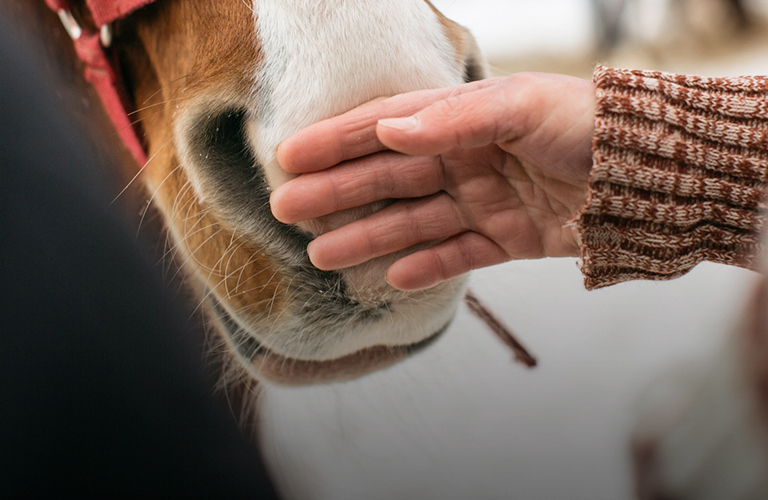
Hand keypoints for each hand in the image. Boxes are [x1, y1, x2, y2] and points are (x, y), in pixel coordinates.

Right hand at [271, 73, 595, 290]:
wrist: (647, 174)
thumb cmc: (586, 125)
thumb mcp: (521, 107)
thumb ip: (454, 119)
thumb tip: (390, 132)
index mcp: (463, 120)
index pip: (386, 129)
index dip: (336, 141)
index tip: (289, 154)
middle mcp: (465, 160)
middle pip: (388, 179)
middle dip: (337, 192)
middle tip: (287, 209)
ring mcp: (483, 201)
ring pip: (413, 222)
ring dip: (368, 237)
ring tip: (322, 254)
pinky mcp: (506, 239)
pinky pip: (457, 255)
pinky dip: (426, 267)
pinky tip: (393, 277)